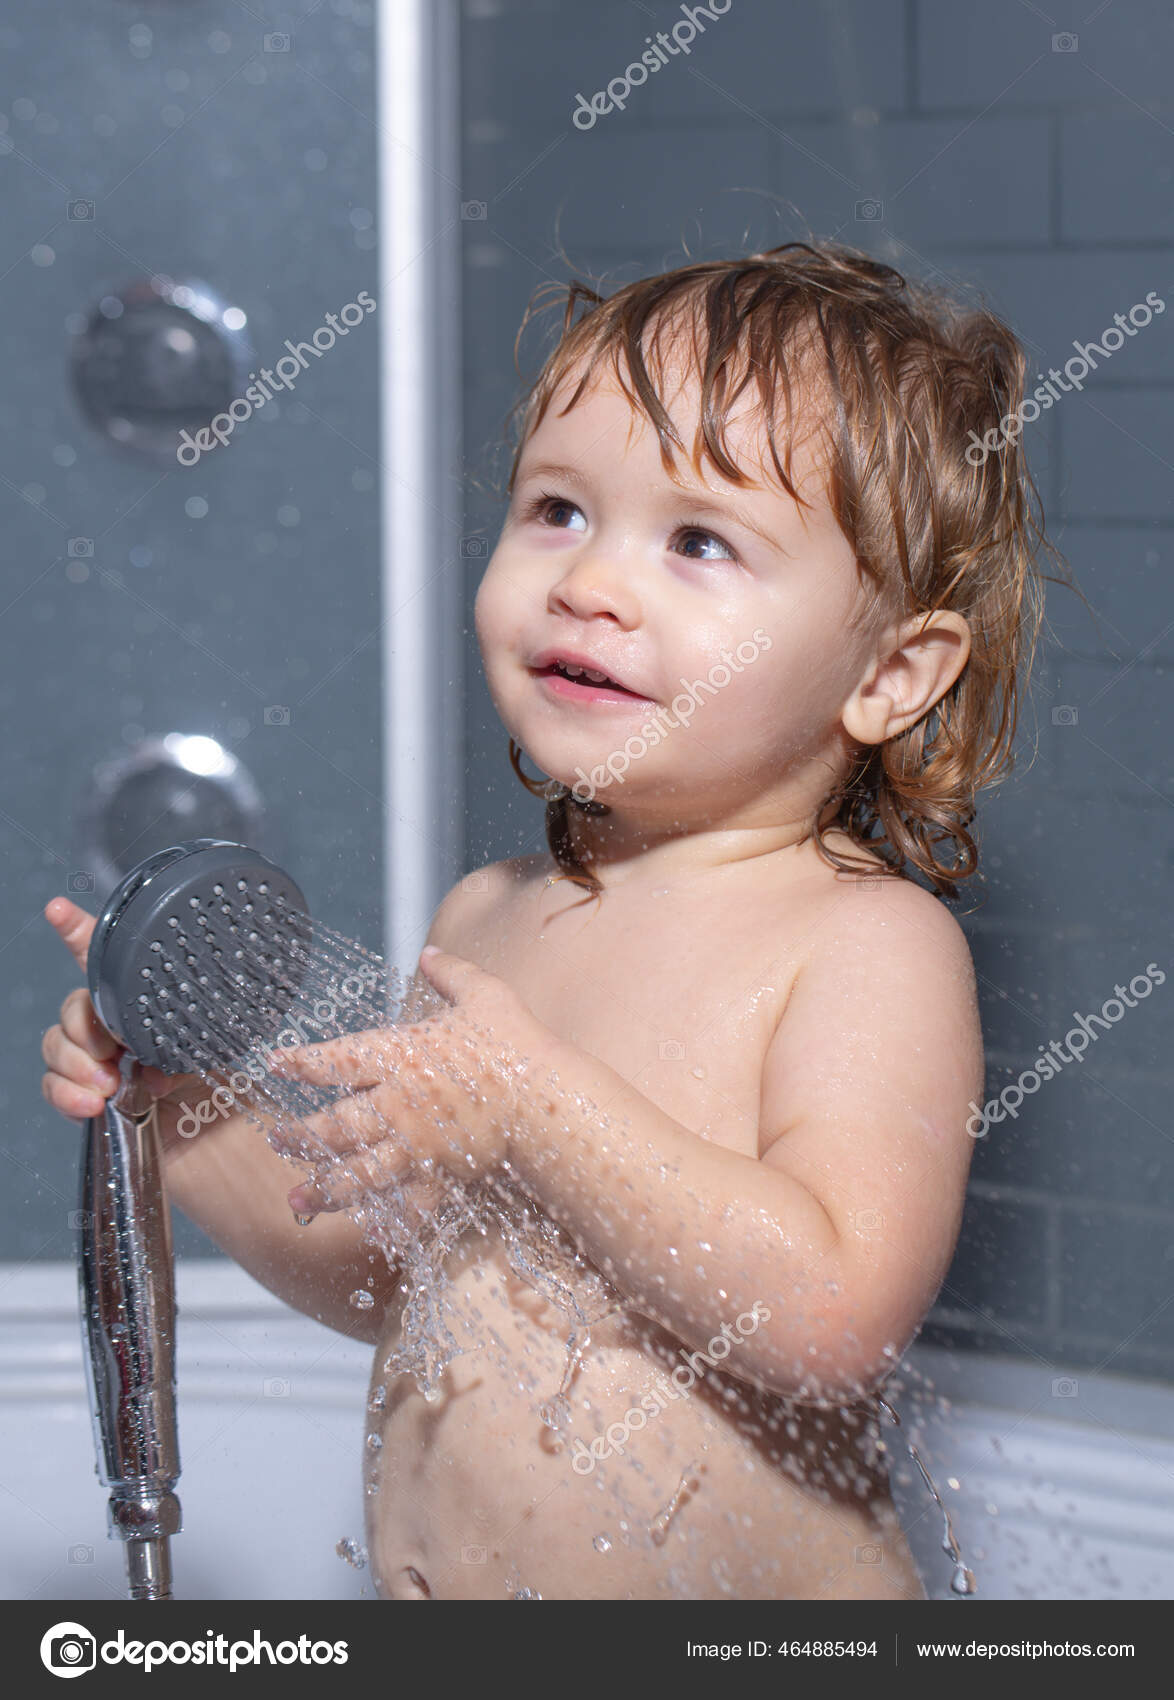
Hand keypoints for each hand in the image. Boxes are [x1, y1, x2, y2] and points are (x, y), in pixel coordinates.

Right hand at [41, 897, 206, 1125]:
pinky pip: (56, 1087)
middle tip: (112, 1052)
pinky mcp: (89, 1100)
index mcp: (149, 1008)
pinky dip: (68, 1094)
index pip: (109, 964)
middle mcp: (120, 1031)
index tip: (60, 911)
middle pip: (74, 1007)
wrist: (226, 1145)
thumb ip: (182, 1049)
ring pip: (58, 1045)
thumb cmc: (229, 1095)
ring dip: (76, 1063)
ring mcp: (102, 1065)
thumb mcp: (215, 1055)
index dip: (81, 934)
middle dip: (84, 1025)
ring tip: (108, 1084)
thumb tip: (147, 1069)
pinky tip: (92, 1104)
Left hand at [271, 946, 561, 1217]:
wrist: (547, 1098)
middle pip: (336, 1125)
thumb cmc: (515, 1042)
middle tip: (277, 1143)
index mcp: (400, 1055)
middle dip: (301, 1137)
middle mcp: (398, 1103)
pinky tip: (370, 1232)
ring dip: (325, 1188)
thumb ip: (452, 973)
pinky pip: (408, 1204)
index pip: (336, 1059)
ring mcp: (417, 1145)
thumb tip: (430, 952)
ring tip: (297, 1200)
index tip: (274, 1065)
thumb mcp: (484, 995)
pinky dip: (389, 1221)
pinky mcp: (442, 1174)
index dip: (302, 1062)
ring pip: (359, 1172)